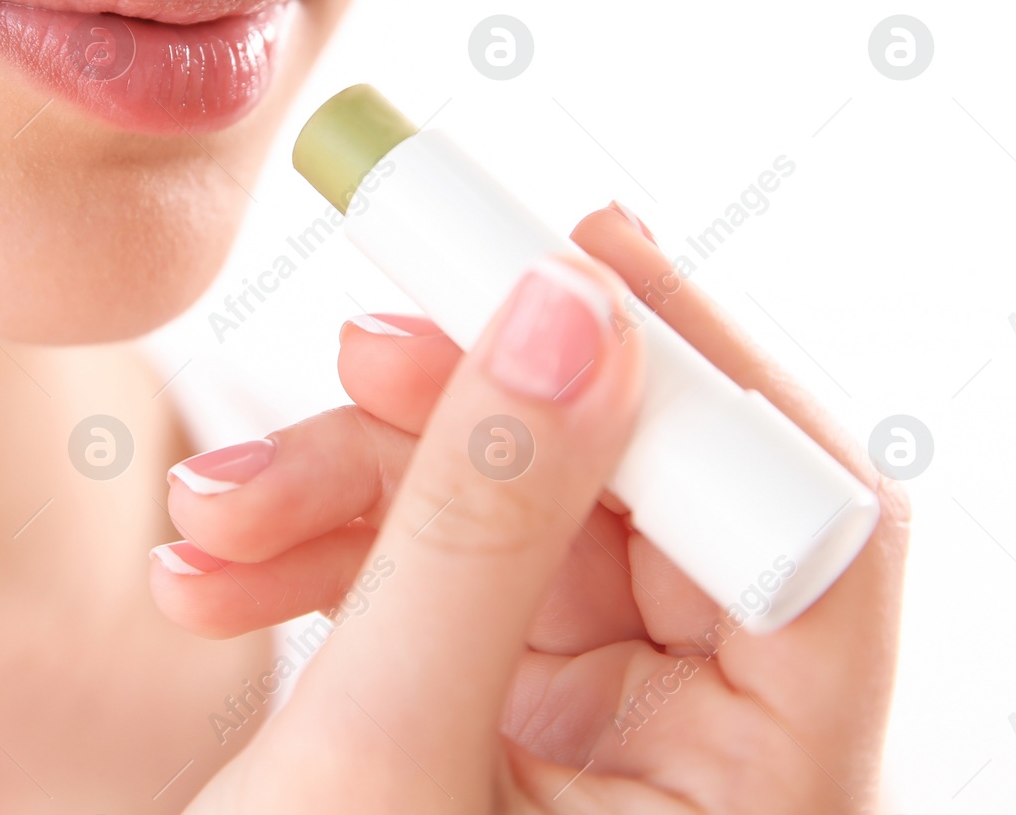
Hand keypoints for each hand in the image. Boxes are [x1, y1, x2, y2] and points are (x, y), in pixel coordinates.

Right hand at [150, 205, 908, 811]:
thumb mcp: (386, 762)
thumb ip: (480, 525)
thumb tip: (565, 311)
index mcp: (762, 808)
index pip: (807, 535)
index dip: (701, 374)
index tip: (569, 255)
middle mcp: (700, 767)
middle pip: (629, 500)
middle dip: (465, 425)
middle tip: (354, 349)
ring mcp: (589, 742)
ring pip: (506, 522)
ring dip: (348, 493)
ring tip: (208, 516)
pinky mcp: (491, 721)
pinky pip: (435, 579)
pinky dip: (326, 554)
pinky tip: (212, 569)